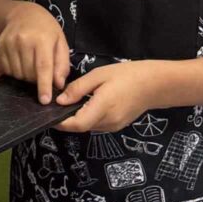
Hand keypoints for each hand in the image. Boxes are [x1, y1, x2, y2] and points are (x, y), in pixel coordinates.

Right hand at [0, 1, 69, 103]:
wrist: (24, 13)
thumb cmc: (47, 29)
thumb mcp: (61, 42)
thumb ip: (62, 64)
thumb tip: (58, 84)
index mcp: (42, 39)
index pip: (43, 66)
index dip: (43, 85)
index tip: (44, 100)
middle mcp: (23, 40)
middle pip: (28, 73)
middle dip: (35, 80)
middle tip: (40, 72)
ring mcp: (9, 42)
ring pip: (16, 73)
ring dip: (24, 76)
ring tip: (30, 65)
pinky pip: (5, 68)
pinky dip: (14, 71)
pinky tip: (20, 62)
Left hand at [55, 60, 170, 132]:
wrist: (154, 84)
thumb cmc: (127, 75)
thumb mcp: (99, 75)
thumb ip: (78, 88)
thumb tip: (60, 101)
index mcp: (103, 108)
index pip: (76, 124)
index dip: (60, 122)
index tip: (48, 114)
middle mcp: (108, 122)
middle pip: (80, 127)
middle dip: (66, 119)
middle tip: (56, 104)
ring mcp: (114, 126)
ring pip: (88, 126)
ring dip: (77, 118)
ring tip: (70, 102)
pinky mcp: (117, 125)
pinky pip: (96, 124)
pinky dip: (87, 117)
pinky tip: (86, 104)